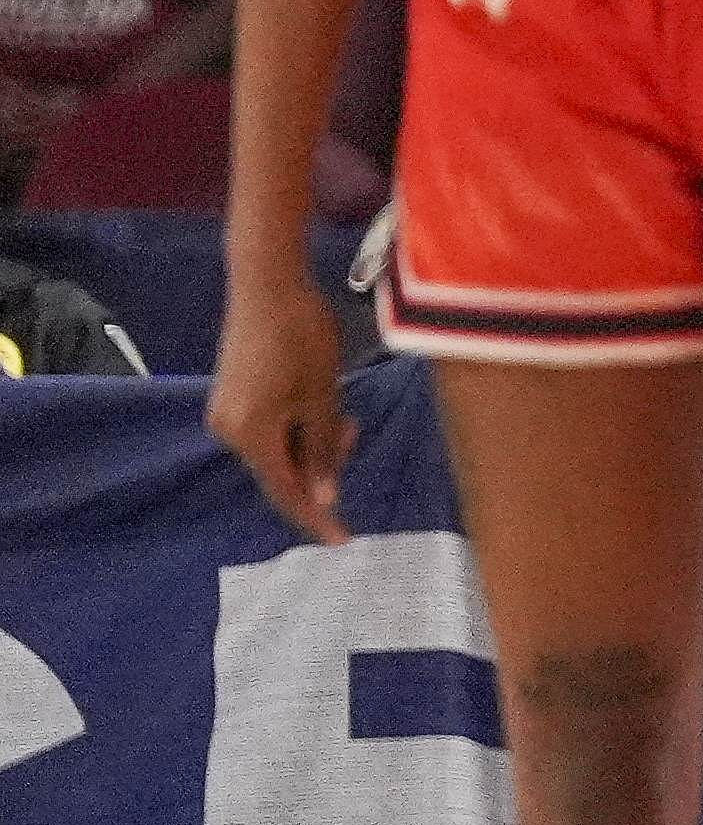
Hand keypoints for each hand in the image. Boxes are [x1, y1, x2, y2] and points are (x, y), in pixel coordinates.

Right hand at [207, 265, 349, 541]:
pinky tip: (320, 406)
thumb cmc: (301, 337)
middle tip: (354, 435)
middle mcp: (228, 430)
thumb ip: (323, 449)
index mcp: (249, 435)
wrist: (267, 284)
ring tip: (344, 414)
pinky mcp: (232, 395)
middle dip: (321, 466)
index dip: (316, 517)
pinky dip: (298, 427)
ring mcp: (226, 412)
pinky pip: (269, 428)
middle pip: (280, 470)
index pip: (286, 491)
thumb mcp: (322, 397)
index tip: (343, 540)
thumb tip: (324, 498)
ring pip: (278, 447)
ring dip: (313, 442)